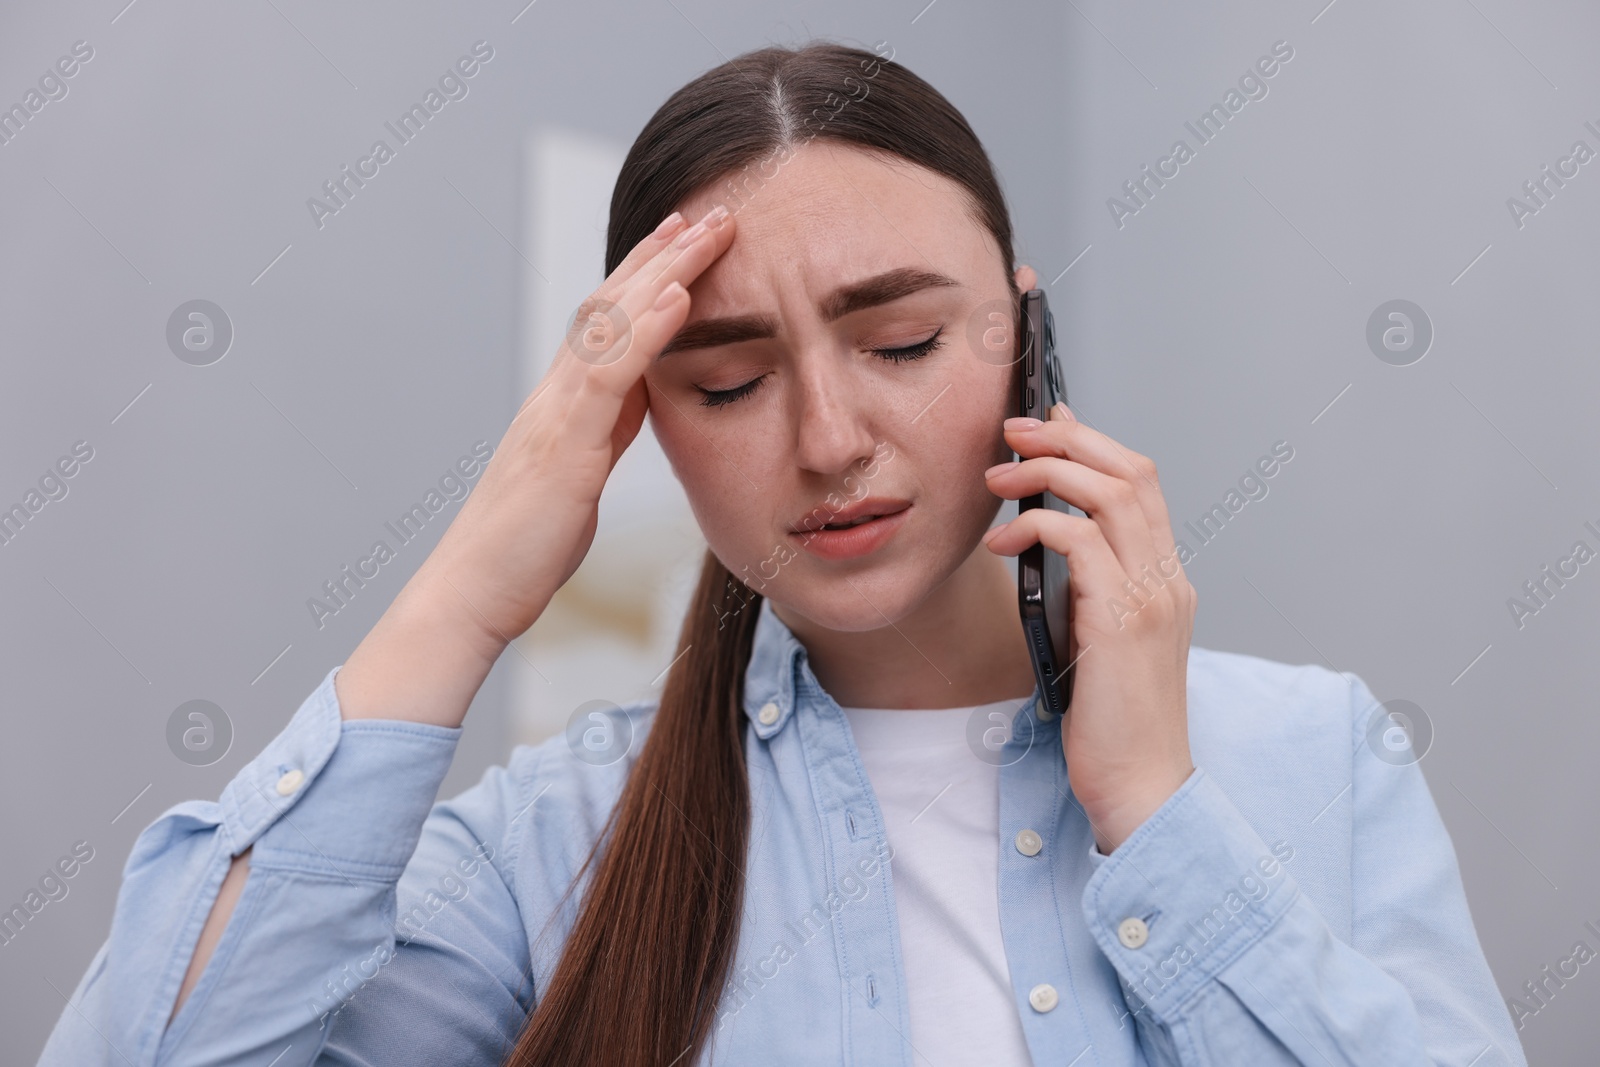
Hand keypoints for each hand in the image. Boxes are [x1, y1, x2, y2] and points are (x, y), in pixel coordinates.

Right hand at [415, 202, 737, 650]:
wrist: (474, 594)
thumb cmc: (525, 547)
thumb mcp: (580, 477)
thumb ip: (606, 431)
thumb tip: (641, 400)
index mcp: (563, 405)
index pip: (609, 324)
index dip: (647, 277)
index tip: (685, 240)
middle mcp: (555, 395)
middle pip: (611, 306)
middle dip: (662, 255)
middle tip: (709, 211)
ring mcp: (556, 414)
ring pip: (610, 323)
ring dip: (662, 271)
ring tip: (704, 230)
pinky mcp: (564, 445)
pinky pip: (609, 373)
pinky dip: (646, 329)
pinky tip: (680, 296)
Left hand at [982, 405, 1195, 851]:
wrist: (1141, 787)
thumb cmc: (1112, 724)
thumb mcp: (1096, 641)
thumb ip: (1085, 590)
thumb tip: (1043, 541)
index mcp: (1165, 580)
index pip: (1140, 484)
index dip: (1093, 444)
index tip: (1048, 425)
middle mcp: (1168, 578)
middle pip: (1131, 471)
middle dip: (1068, 440)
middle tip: (1014, 432)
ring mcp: (1151, 596)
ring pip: (1110, 493)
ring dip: (1047, 473)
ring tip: (997, 477)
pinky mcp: (1123, 620)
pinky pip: (1080, 542)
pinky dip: (1036, 527)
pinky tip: (999, 544)